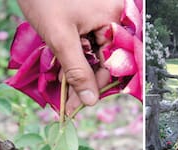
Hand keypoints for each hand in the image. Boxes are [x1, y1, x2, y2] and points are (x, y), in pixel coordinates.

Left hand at [17, 0, 123, 114]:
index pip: (113, 65)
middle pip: (107, 60)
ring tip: (65, 87)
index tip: (79, 104)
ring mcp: (105, 16)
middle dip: (88, 81)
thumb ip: (78, 71)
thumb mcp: (61, 39)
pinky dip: (80, 57)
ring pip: (99, 54)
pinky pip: (93, 43)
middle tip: (69, 99)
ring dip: (82, 71)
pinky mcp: (94, 16)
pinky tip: (68, 69)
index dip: (96, 88)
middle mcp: (116, 18)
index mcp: (115, 19)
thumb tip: (90, 101)